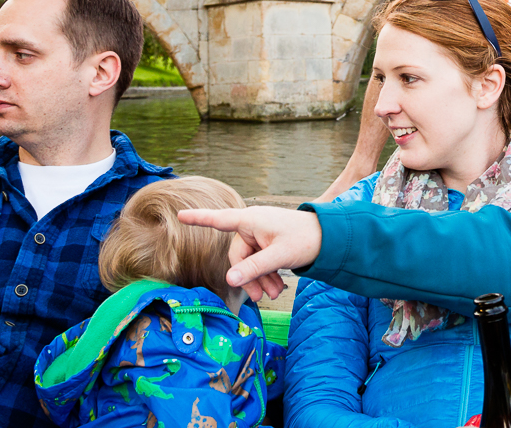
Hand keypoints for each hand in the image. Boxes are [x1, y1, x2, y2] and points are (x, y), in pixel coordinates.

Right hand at [179, 206, 322, 302]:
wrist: (330, 237)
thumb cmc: (306, 239)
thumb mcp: (279, 256)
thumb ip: (254, 268)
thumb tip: (230, 280)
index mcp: (251, 220)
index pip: (219, 219)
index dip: (198, 218)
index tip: (180, 214)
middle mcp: (253, 225)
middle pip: (238, 256)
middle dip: (249, 276)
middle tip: (261, 297)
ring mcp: (261, 234)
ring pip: (250, 261)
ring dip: (259, 279)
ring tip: (275, 294)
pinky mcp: (269, 242)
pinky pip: (259, 260)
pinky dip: (266, 274)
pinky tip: (276, 288)